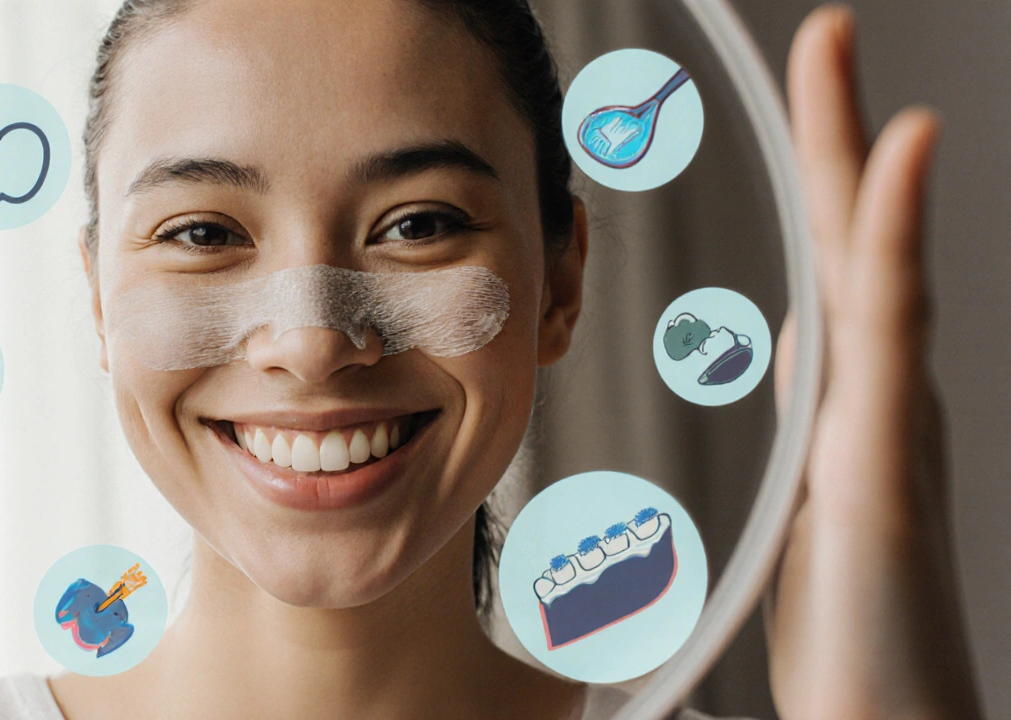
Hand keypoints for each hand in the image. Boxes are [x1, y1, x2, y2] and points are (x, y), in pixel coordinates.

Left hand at [768, 6, 982, 718]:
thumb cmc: (852, 629)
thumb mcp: (810, 500)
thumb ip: (813, 421)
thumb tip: (799, 352)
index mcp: (850, 399)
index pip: (833, 261)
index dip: (829, 175)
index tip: (813, 93)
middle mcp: (880, 393)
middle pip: (854, 237)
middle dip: (842, 130)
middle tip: (829, 34)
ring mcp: (890, 418)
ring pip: (871, 260)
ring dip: (858, 153)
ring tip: (842, 55)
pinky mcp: (887, 457)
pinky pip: (886, 327)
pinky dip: (892, 235)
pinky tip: (898, 155)